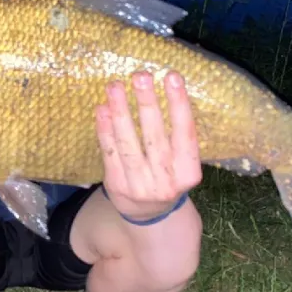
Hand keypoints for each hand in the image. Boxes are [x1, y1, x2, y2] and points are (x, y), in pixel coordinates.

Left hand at [95, 70, 202, 220]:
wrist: (149, 216)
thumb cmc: (167, 177)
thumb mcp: (182, 164)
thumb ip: (176, 136)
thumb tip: (162, 89)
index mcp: (188, 173)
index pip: (185, 133)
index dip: (179, 104)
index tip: (173, 76)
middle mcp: (165, 182)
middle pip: (154, 137)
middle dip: (147, 104)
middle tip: (141, 76)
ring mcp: (139, 186)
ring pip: (128, 144)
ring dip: (120, 112)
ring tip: (115, 86)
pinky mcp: (116, 185)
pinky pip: (109, 153)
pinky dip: (105, 129)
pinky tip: (102, 109)